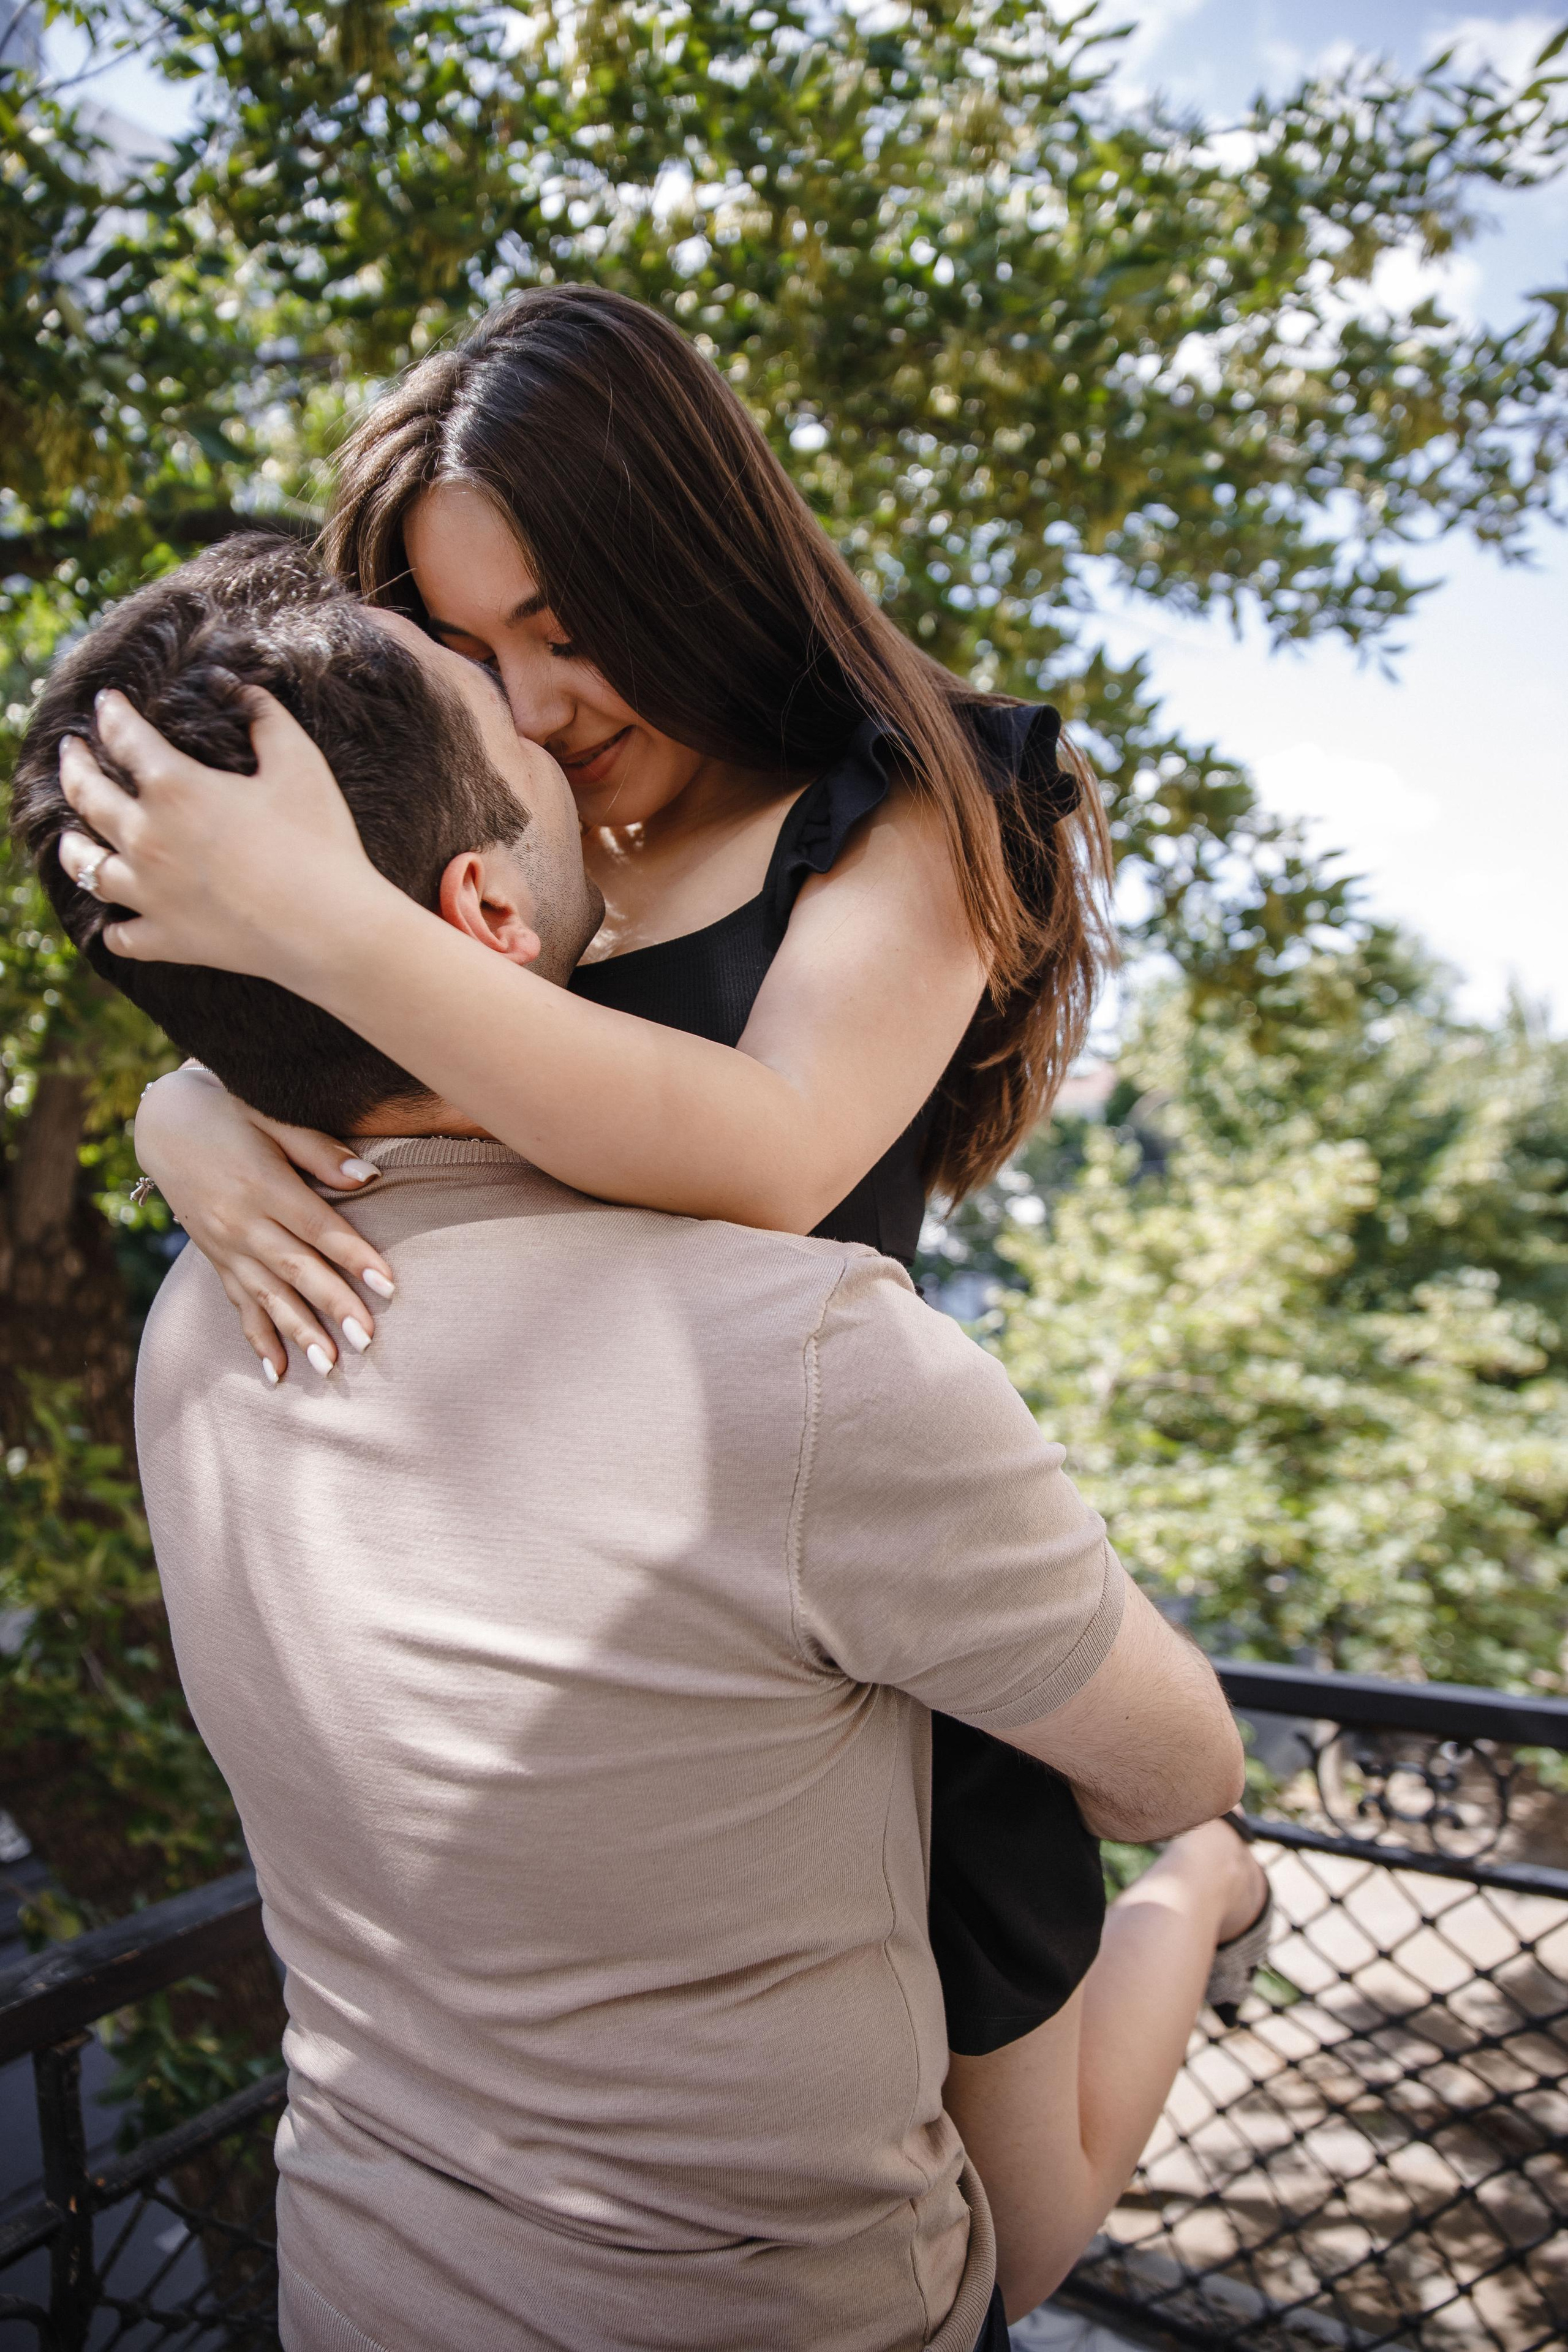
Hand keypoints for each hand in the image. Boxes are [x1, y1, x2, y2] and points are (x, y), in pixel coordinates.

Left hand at [55, 688, 387, 984]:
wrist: (330, 926)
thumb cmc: (319, 840)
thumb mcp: (300, 762)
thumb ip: (264, 715)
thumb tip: (234, 684)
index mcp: (174, 787)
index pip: (123, 736)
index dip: (111, 713)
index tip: (107, 703)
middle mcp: (146, 837)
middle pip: (86, 794)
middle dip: (73, 765)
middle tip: (70, 751)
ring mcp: (149, 893)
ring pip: (86, 866)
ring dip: (72, 846)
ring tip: (71, 836)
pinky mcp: (165, 938)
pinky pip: (120, 934)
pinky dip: (115, 925)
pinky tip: (118, 918)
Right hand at [137, 1068, 396, 1383]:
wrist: (163, 1123)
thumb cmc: (230, 1112)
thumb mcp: (273, 1116)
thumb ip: (319, 1151)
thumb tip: (368, 1177)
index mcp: (263, 1184)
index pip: (317, 1227)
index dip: (353, 1256)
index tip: (388, 1285)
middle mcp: (242, 1221)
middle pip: (296, 1269)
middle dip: (332, 1305)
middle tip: (365, 1340)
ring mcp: (225, 1245)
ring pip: (267, 1295)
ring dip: (299, 1332)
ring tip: (328, 1366)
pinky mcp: (215, 1259)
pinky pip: (238, 1304)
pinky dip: (257, 1339)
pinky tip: (278, 1372)